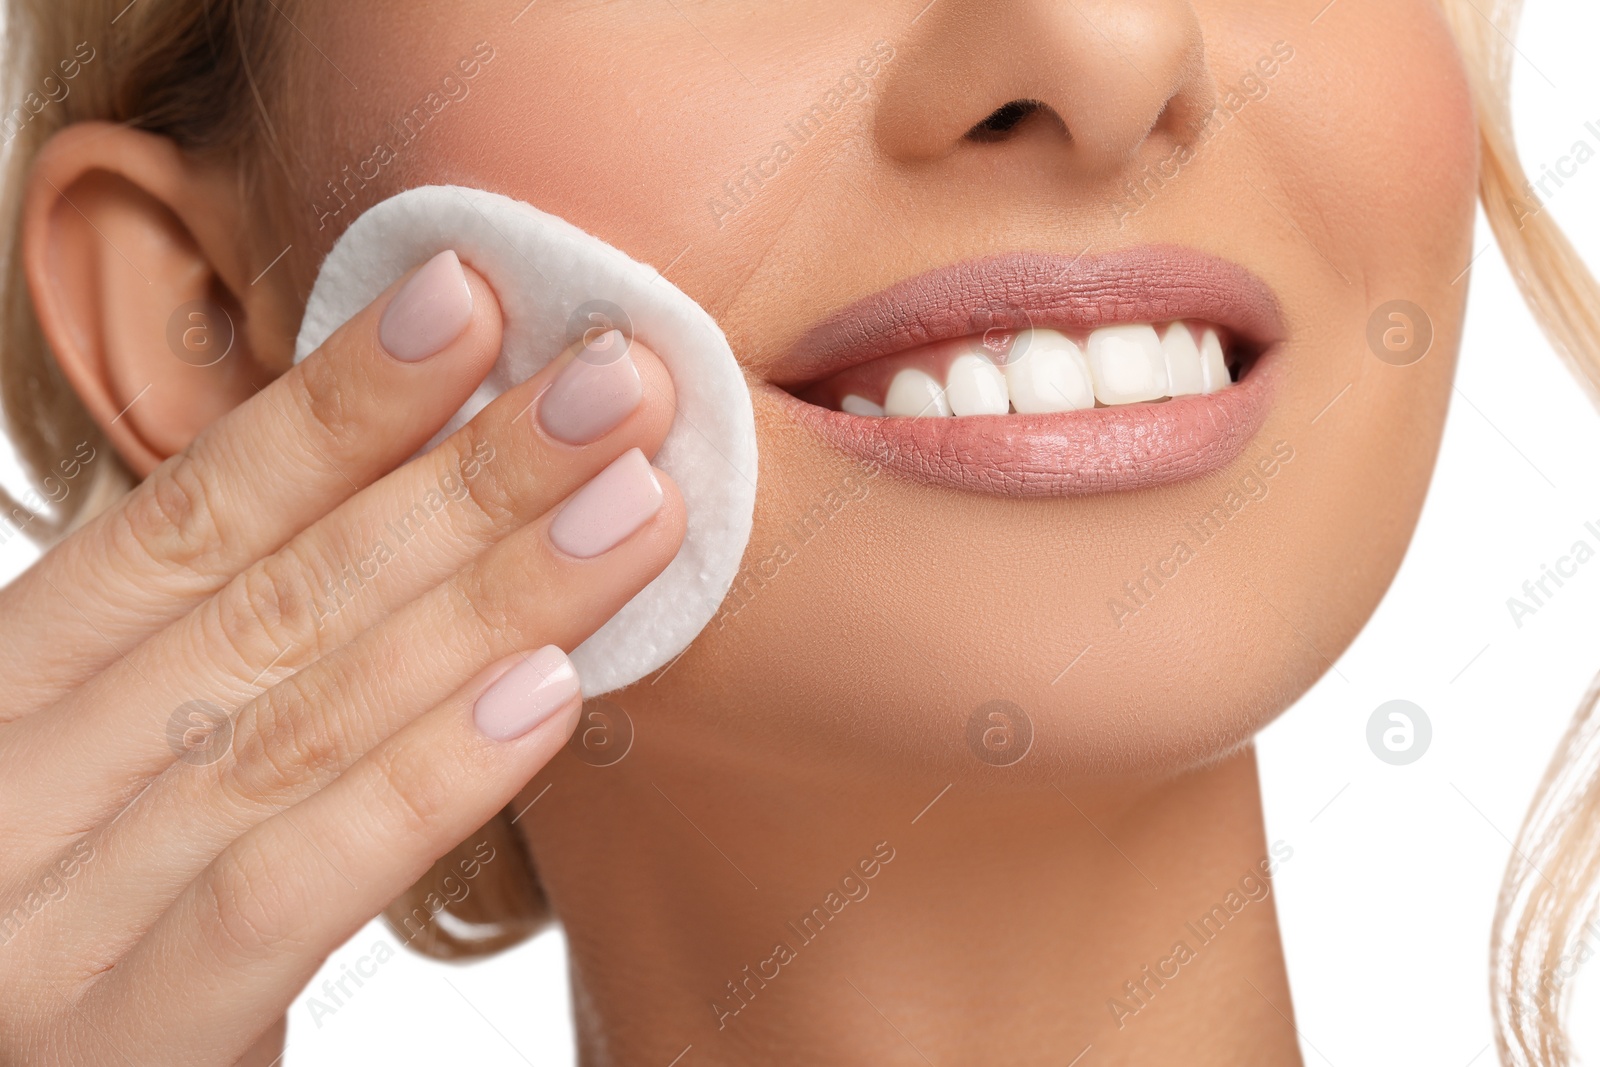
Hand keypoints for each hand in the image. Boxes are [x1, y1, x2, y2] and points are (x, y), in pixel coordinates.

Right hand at [0, 250, 684, 1064]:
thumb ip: (238, 661)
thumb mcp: (144, 772)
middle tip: (615, 380)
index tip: (472, 298)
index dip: (333, 403)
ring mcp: (43, 921)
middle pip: (270, 598)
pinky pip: (288, 885)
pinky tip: (548, 692)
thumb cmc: (109, 930)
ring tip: (635, 508)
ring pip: (300, 719)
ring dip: (488, 598)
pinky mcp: (117, 1041)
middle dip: (463, 478)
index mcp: (8, 694)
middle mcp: (5, 787)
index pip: (190, 517)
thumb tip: (432, 502)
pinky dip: (426, 778)